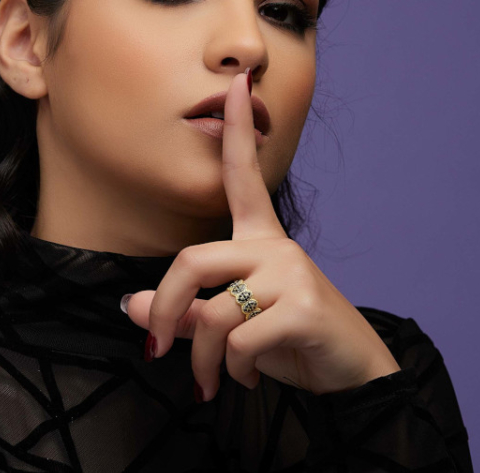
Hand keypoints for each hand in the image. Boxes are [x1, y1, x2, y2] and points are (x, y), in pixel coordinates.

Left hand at [122, 69, 400, 400]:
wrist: (350, 372)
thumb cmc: (289, 339)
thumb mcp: (230, 325)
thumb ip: (184, 312)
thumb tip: (129, 305)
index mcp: (260, 240)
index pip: (243, 176)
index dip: (236, 130)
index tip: (235, 84)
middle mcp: (275, 247)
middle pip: (193, 260)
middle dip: (165, 310)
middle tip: (158, 351)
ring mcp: (292, 274)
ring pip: (214, 312)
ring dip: (205, 359)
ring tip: (215, 381)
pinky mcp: (304, 307)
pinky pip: (241, 339)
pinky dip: (234, 370)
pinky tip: (247, 377)